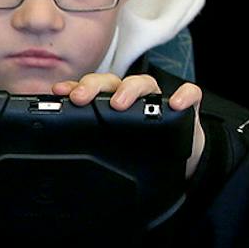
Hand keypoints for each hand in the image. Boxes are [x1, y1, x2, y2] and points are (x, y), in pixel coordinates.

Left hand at [55, 70, 206, 176]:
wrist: (178, 165)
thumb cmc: (138, 150)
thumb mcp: (110, 148)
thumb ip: (89, 146)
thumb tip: (59, 160)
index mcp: (108, 105)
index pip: (90, 90)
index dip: (74, 87)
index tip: (58, 92)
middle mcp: (131, 98)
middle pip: (111, 82)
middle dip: (94, 86)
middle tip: (81, 98)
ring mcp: (158, 100)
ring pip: (145, 83)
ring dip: (130, 89)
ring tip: (119, 103)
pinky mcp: (186, 107)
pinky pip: (190, 93)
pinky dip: (184, 95)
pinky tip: (176, 104)